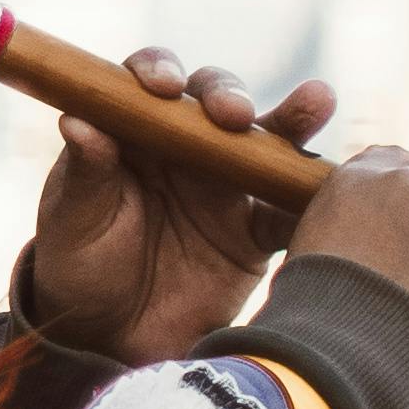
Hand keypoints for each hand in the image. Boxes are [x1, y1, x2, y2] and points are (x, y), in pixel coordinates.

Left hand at [27, 55, 334, 363]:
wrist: (107, 337)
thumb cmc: (78, 263)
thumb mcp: (71, 220)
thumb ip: (85, 173)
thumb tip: (78, 121)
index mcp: (135, 131)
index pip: (152, 84)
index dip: (160, 71)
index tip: (163, 86)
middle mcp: (186, 148)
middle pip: (215, 102)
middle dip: (228, 96)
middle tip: (233, 114)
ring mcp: (227, 187)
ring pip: (266, 144)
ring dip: (293, 120)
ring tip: (317, 99)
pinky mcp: (255, 234)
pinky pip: (290, 213)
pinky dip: (313, 200)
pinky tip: (337, 187)